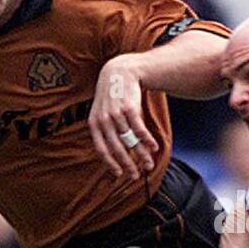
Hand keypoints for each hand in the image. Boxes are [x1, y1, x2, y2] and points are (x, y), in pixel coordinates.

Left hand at [89, 56, 158, 179]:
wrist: (119, 72)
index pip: (101, 149)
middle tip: (136, 176)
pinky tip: (154, 147)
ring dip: (142, 154)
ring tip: (150, 164)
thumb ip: (106, 131)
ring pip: (130, 140)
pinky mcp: (129, 107)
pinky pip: (139, 129)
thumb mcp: (102, 112)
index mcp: (94, 124)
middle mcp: (103, 120)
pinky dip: (147, 140)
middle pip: (117, 148)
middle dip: (128, 164)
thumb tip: (116, 154)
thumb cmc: (112, 97)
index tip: (120, 175)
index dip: (111, 164)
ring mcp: (116, 113)